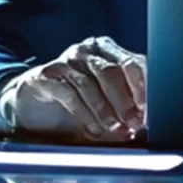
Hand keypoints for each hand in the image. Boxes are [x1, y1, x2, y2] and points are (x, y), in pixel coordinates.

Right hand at [0, 37, 145, 142]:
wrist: (33, 106)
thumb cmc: (77, 103)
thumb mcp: (105, 103)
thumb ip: (125, 108)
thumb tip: (146, 126)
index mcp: (109, 51)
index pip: (134, 62)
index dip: (144, 87)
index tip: (150, 111)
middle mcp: (88, 51)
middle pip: (112, 71)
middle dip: (126, 100)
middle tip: (135, 124)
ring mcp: (66, 60)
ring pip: (91, 82)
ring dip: (106, 110)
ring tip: (116, 131)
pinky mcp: (47, 74)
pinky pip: (70, 93)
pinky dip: (85, 114)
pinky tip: (93, 131)